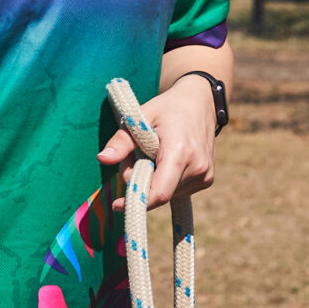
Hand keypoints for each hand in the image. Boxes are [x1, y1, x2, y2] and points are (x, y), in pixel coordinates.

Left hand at [97, 75, 217, 209]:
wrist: (201, 103)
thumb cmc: (168, 108)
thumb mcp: (140, 118)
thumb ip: (121, 141)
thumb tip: (102, 159)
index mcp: (180, 153)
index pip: (159, 193)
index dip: (137, 200)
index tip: (117, 204)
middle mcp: (197, 168)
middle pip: (158, 192)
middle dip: (140, 181)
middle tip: (135, 156)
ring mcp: (205, 176)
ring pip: (167, 194)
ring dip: (152, 181)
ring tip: (152, 154)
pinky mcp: (206, 180)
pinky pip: (177, 190)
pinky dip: (164, 181)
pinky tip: (165, 161)